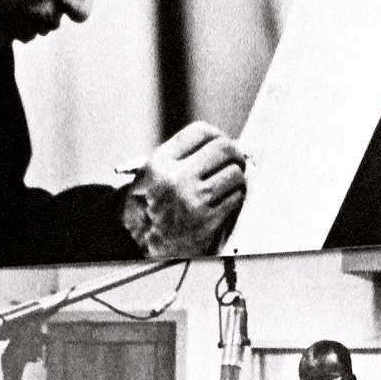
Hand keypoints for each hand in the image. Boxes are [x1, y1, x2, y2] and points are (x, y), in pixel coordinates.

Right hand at [123, 122, 245, 256]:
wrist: (143, 247)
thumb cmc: (150, 207)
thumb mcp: (152, 174)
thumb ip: (179, 156)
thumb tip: (221, 144)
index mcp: (161, 162)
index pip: (201, 132)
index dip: (217, 135)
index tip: (222, 143)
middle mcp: (177, 178)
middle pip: (222, 148)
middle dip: (235, 153)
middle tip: (237, 160)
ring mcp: (193, 200)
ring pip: (234, 173)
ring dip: (238, 177)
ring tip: (232, 182)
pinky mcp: (207, 221)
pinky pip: (235, 198)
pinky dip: (236, 196)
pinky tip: (229, 198)